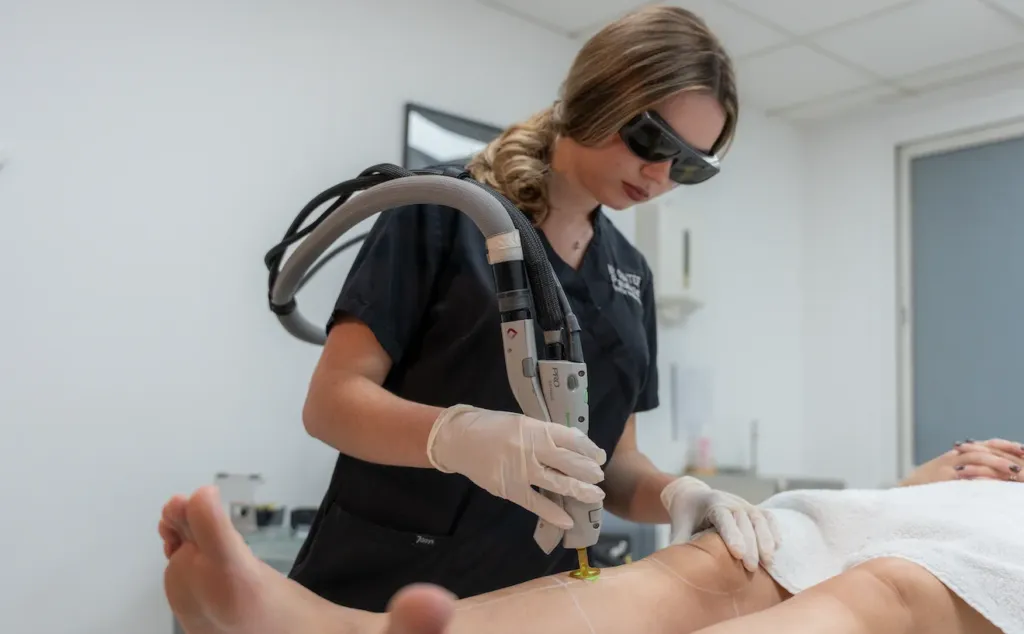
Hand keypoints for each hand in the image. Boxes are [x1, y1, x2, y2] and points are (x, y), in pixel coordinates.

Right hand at [426, 405, 606, 529]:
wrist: (458, 439)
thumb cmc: (490, 427)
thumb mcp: (521, 422)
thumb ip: (543, 433)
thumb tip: (569, 445)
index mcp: (536, 428)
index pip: (572, 439)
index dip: (589, 449)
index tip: (599, 456)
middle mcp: (533, 449)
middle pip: (570, 462)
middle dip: (589, 471)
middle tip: (600, 477)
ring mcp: (522, 471)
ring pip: (559, 483)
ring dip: (580, 491)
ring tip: (595, 496)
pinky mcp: (510, 489)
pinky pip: (536, 503)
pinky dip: (553, 513)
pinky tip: (568, 520)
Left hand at [660, 476, 779, 571]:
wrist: (692, 496)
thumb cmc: (685, 515)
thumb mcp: (679, 527)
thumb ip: (680, 543)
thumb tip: (675, 566)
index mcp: (712, 503)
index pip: (724, 518)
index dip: (732, 535)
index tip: (737, 553)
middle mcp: (731, 501)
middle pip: (744, 521)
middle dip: (750, 545)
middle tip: (751, 568)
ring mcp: (745, 504)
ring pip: (759, 519)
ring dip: (766, 540)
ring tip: (768, 562)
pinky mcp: (753, 509)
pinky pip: (767, 518)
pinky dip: (773, 530)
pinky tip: (777, 547)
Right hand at [900, 438, 1022, 485]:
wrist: (902, 495)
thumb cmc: (928, 489)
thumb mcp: (948, 474)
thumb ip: (968, 470)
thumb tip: (996, 474)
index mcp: (956, 455)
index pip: (986, 444)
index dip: (1006, 445)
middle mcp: (952, 457)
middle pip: (984, 449)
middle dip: (1006, 455)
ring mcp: (946, 467)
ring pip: (976, 458)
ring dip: (997, 464)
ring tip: (1015, 472)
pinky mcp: (941, 479)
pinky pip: (964, 475)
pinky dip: (980, 476)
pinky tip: (994, 481)